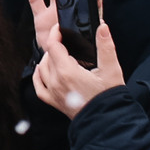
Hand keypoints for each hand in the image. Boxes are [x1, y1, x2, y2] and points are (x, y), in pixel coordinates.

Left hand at [29, 0, 121, 116]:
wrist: (107, 122)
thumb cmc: (109, 98)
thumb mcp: (111, 69)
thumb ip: (106, 46)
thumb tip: (102, 27)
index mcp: (67, 72)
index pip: (53, 46)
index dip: (55, 34)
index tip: (60, 28)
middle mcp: (56, 82)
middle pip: (47, 56)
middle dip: (56, 46)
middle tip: (67, 41)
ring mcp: (53, 93)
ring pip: (42, 69)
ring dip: (48, 59)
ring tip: (60, 54)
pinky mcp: (54, 102)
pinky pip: (39, 86)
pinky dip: (38, 76)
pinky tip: (42, 71)